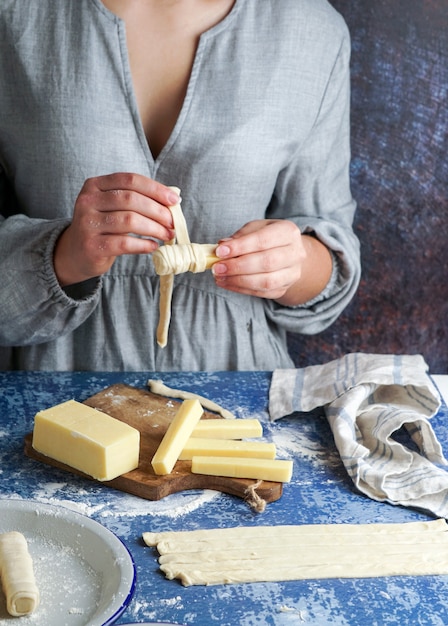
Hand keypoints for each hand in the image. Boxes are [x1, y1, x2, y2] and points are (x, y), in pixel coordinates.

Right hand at [54, 173, 178, 285]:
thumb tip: (172, 199)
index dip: (155, 189)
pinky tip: (153, 246)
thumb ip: (136, 199)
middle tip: (173, 222)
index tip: (175, 200)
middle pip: (131, 199)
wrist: (75, 254)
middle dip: (158, 211)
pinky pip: (124, 243)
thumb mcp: (112, 207)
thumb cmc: (103, 227)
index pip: (130, 180)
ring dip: (154, 228)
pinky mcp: (92, 245)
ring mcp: (87, 223)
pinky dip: (143, 244)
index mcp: (95, 185)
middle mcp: (88, 201)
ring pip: (129, 220)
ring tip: (167, 235)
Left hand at [212, 219, 332, 305]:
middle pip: (267, 262)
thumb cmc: (267, 238)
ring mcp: (292, 273)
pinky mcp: (284, 288)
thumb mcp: (255, 229)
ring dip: (239, 280)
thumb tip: (222, 246)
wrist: (286, 254)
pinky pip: (262, 293)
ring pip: (266, 281)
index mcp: (288, 232)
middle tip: (217, 267)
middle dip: (238, 266)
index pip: (263, 240)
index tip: (220, 251)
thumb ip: (240, 236)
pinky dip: (241, 289)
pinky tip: (227, 283)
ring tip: (220, 277)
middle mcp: (296, 253)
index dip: (240, 247)